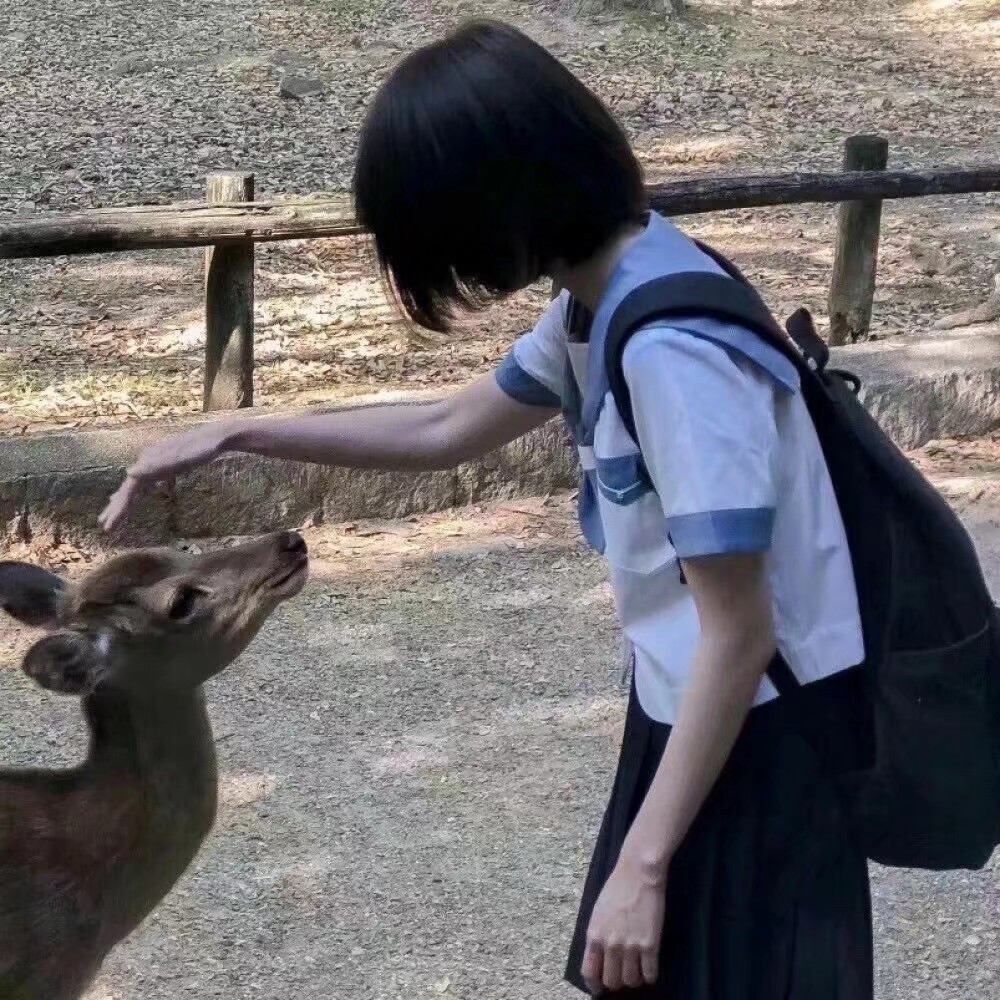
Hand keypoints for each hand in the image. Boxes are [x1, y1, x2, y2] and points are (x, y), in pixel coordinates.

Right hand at [99, 423, 232, 531]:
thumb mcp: (180, 459)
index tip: (108, 527)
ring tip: (116, 513)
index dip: (118, 509)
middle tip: (105, 527)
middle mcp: (149, 460)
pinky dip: (145, 489)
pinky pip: (153, 479)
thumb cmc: (202, 450)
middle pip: (130, 488)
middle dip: (118, 508)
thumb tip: (128, 473)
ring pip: (139, 484)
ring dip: (128, 500)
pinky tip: (145, 493)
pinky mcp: (170, 463)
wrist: (219, 437)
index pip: (128, 490)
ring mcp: (159, 461)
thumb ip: (156, 467)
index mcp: (149, 462)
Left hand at [581, 853, 665, 994]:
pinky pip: (650, 974)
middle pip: (611, 981)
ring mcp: (631, 946)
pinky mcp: (650, 945)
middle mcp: (610, 944)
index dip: (594, 985)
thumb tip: (598, 957)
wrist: (638, 873)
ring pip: (631, 981)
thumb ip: (597, 936)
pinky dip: (649, 975)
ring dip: (634, 979)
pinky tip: (649, 967)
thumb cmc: (616, 888)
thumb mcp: (597, 912)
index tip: (599, 988)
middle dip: (616, 981)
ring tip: (636, 969)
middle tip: (622, 974)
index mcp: (594, 935)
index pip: (589, 972)